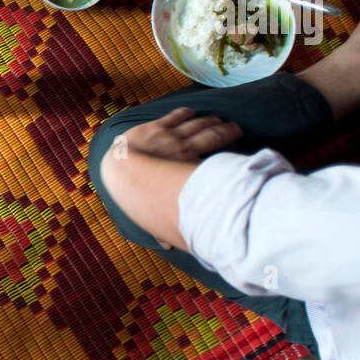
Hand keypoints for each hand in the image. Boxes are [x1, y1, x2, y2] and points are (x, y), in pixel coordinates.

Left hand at [101, 108, 239, 250]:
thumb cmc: (136, 193)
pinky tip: (190, 111)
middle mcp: (184, 147)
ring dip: (207, 120)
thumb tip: (168, 248)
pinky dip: (183, 113)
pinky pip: (172, 117)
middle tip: (235, 127)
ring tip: (218, 119)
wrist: (121, 167)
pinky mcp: (153, 127)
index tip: (239, 141)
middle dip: (224, 129)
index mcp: (189, 166)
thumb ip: (163, 226)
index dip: (229, 144)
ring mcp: (168, 135)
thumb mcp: (155, 210)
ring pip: (194, 124)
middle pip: (209, 134)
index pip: (215, 152)